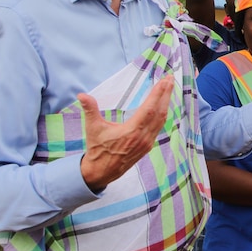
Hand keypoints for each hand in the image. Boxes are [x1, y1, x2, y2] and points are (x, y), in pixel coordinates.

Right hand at [78, 75, 174, 192]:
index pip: (149, 109)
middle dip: (166, 94)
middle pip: (159, 112)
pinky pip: (158, 127)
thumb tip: (81, 95)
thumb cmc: (97, 149)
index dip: (158, 94)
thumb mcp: (93, 128)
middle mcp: (143, 137)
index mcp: (131, 131)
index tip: (164, 81)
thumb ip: (90, 109)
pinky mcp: (147, 146)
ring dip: (166, 103)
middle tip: (170, 78)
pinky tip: (163, 106)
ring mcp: (147, 142)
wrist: (101, 172)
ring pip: (161, 120)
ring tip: (169, 88)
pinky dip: (162, 114)